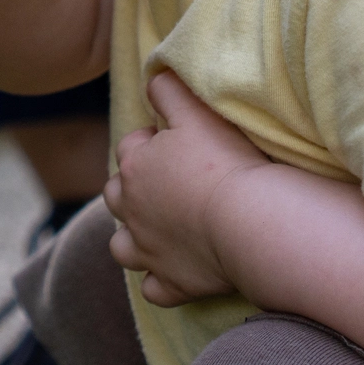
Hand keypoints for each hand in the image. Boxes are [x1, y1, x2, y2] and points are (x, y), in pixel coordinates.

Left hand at [105, 71, 271, 306]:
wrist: (248, 220)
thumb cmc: (224, 162)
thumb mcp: (196, 112)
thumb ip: (169, 90)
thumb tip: (154, 76)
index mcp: (135, 167)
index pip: (130, 148)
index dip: (152, 143)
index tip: (178, 144)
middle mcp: (131, 210)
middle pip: (115, 196)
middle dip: (132, 191)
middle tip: (168, 187)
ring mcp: (148, 251)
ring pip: (122, 246)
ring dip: (133, 239)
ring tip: (159, 232)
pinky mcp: (172, 283)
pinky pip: (154, 289)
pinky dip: (160, 283)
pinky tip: (175, 274)